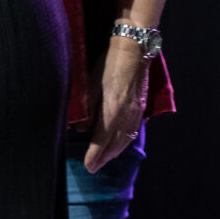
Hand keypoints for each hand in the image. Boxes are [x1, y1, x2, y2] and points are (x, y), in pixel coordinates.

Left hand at [85, 37, 150, 169]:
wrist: (134, 50)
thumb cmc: (109, 64)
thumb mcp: (90, 84)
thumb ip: (86, 109)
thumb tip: (79, 128)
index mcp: (112, 110)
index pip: (101, 140)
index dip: (94, 155)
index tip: (88, 166)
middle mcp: (126, 115)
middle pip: (114, 145)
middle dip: (103, 158)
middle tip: (93, 168)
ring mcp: (136, 112)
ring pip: (125, 140)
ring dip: (114, 153)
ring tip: (104, 160)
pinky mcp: (140, 108)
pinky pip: (132, 132)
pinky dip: (124, 142)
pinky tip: (120, 145)